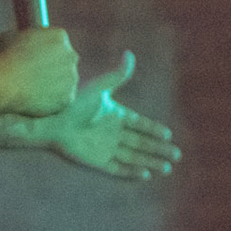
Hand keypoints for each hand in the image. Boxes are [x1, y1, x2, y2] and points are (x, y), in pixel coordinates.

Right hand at [0, 26, 77, 116]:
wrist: (6, 83)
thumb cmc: (4, 58)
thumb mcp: (12, 36)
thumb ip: (26, 37)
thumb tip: (23, 39)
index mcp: (59, 36)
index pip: (58, 42)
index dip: (46, 50)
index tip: (37, 57)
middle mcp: (71, 55)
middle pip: (66, 60)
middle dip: (55, 66)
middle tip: (37, 74)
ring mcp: (72, 77)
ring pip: (65, 82)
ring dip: (53, 85)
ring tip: (31, 89)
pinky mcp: (69, 97)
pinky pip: (61, 99)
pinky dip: (51, 102)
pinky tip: (36, 100)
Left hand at [43, 51, 179, 178]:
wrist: (53, 121)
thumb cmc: (74, 102)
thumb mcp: (99, 88)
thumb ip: (117, 75)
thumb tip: (130, 54)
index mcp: (116, 116)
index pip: (140, 124)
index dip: (154, 129)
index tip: (168, 134)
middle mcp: (113, 133)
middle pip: (141, 144)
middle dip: (158, 150)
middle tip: (176, 155)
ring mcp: (106, 147)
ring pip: (133, 157)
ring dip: (150, 162)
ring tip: (166, 169)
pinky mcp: (97, 160)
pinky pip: (117, 168)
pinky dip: (131, 172)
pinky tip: (145, 175)